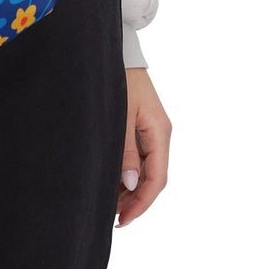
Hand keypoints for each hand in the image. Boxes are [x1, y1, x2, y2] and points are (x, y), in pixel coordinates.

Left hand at [117, 67, 170, 226]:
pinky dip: (127, 170)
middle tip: (112, 216)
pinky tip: (112, 179)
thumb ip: (125, 149)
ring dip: (130, 187)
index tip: (123, 220)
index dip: (141, 202)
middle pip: (152, 176)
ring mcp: (151, 128)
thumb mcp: (120, 114)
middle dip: (135, 199)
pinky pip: (138, 155)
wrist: (117, 48)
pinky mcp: (141, 122)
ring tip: (109, 202)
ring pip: (145, 167)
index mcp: (160, 131)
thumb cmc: (118, 77)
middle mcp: (159, 132)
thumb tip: (130, 183)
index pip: (157, 178)